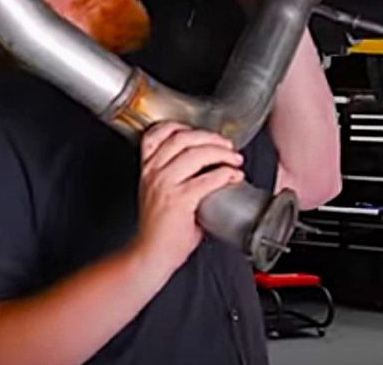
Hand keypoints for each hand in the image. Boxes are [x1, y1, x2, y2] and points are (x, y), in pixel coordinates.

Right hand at [132, 122, 244, 275]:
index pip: (157, 133)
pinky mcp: (179, 200)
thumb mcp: (159, 194)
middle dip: (210, 137)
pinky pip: (207, 179)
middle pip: (182, 137)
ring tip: (234, 159)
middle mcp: (154, 172)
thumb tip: (206, 169)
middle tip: (227, 145)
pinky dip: (225, 174)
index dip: (180, 126)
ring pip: (196, 153)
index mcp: (148, 169)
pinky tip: (234, 176)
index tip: (199, 131)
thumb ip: (177, 178)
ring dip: (221, 153)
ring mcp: (165, 185)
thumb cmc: (158, 230)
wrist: (150, 255)